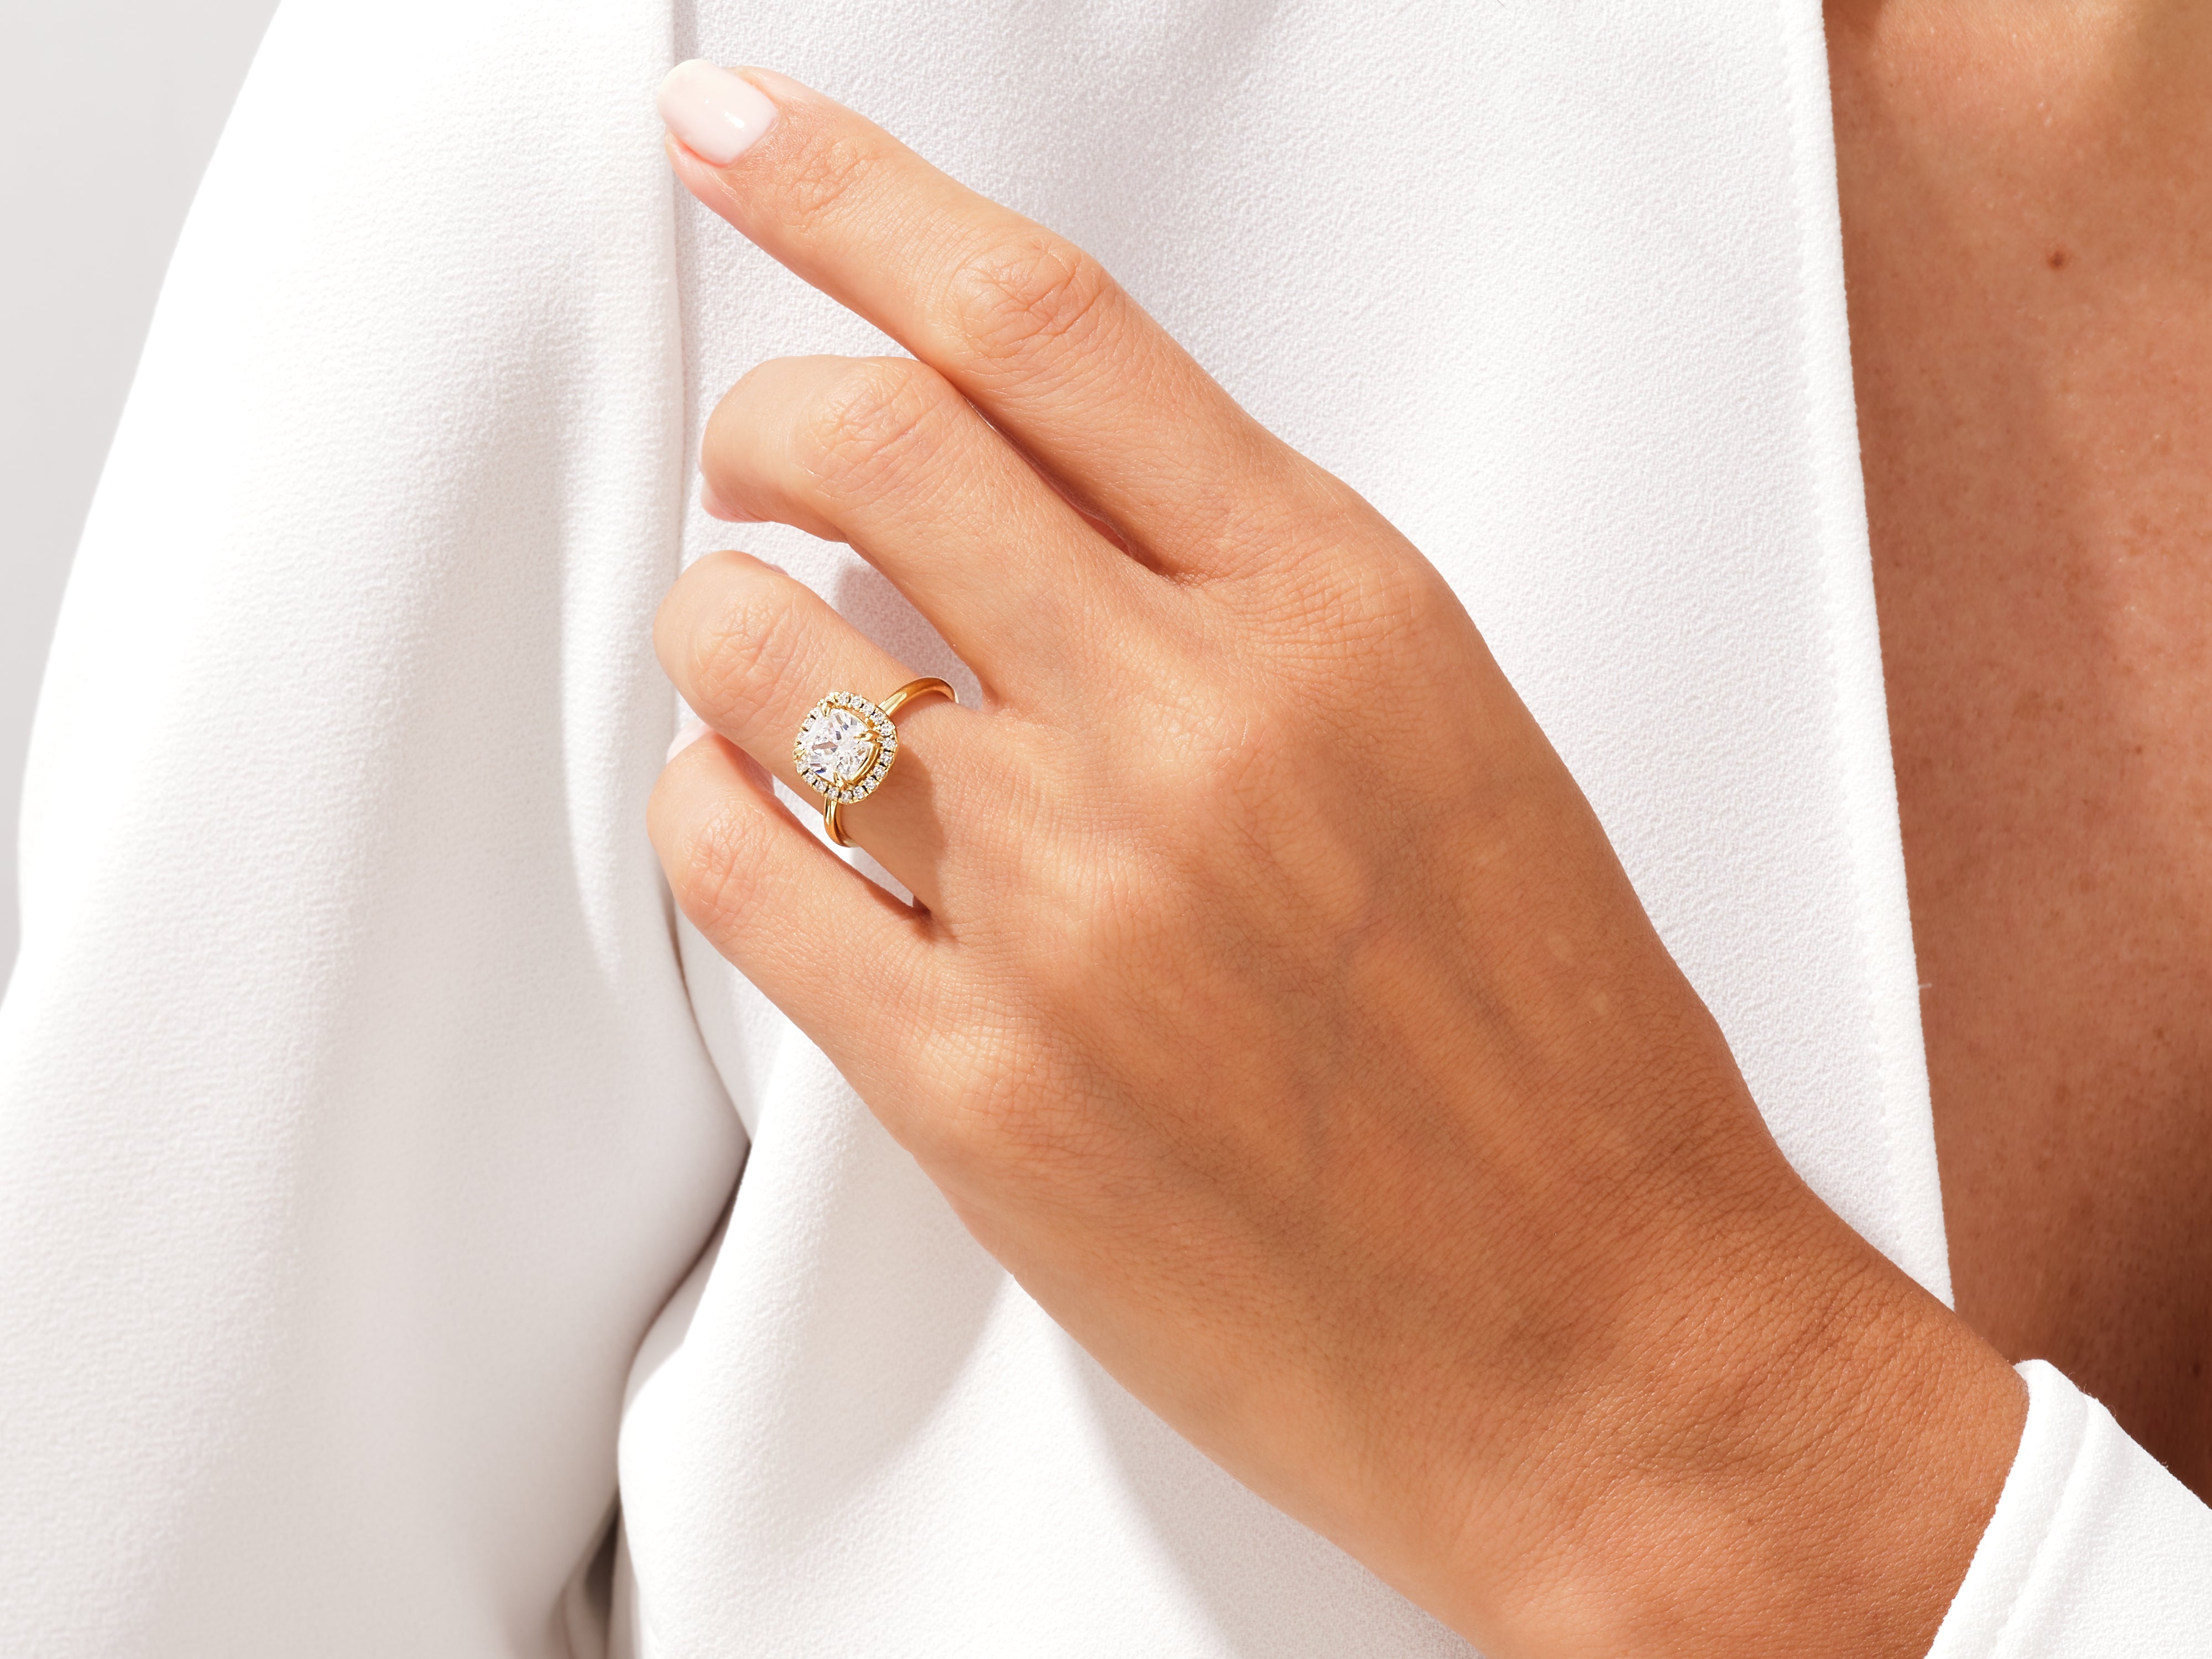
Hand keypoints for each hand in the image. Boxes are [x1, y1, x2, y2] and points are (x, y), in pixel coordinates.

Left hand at [647, 64, 2023, 1657]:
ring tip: (777, 674)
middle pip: (864, 441)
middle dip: (762, 421)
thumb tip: (1005, 490)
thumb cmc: (1551, 1051)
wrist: (1608, 1338)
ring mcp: (1074, 912)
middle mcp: (1193, 732)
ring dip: (722, 629)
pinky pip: (733, 867)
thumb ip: (1233, 593)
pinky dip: (712, 811)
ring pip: (752, 652)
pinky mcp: (978, 1092)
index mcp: (1337, 613)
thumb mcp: (1440, 735)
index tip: (734, 140)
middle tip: (763, 464)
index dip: (852, 196)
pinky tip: (772, 827)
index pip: (1040, 321)